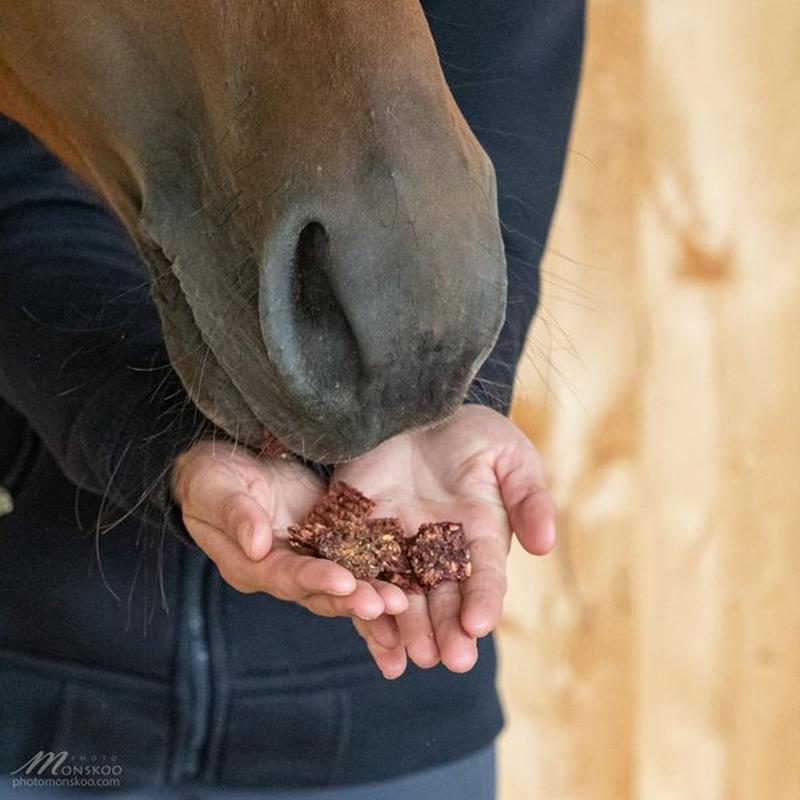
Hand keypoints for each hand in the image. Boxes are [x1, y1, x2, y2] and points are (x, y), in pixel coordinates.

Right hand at [171, 440, 407, 619]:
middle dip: (355, 599)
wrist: (230, 467)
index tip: (344, 582)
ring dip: (373, 600)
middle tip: (389, 604)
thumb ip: (235, 513)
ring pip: (344, 588)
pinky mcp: (331, 544)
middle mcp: (282, 572)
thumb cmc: (212, 477)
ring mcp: (309, 560)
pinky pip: (357, 568)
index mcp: (250, 564)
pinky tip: (409, 597)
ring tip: (404, 606)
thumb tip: (256, 544)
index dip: (315, 579)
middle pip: (321, 593)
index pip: (285, 576)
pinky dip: (380, 583)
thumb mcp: (213, 487)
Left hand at [333, 404, 555, 678]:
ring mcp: (397, 544)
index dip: (484, 600)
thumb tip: (545, 545)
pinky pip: (359, 570)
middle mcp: (438, 549)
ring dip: (407, 625)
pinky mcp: (359, 532)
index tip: (480, 624)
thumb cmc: (472, 433)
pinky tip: (364, 623)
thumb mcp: (510, 456)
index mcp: (479, 534)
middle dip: (447, 629)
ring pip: (402, 593)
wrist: (414, 406)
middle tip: (450, 660)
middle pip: (444, 596)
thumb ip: (529, 498)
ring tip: (413, 656)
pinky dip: (361, 598)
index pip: (484, 575)